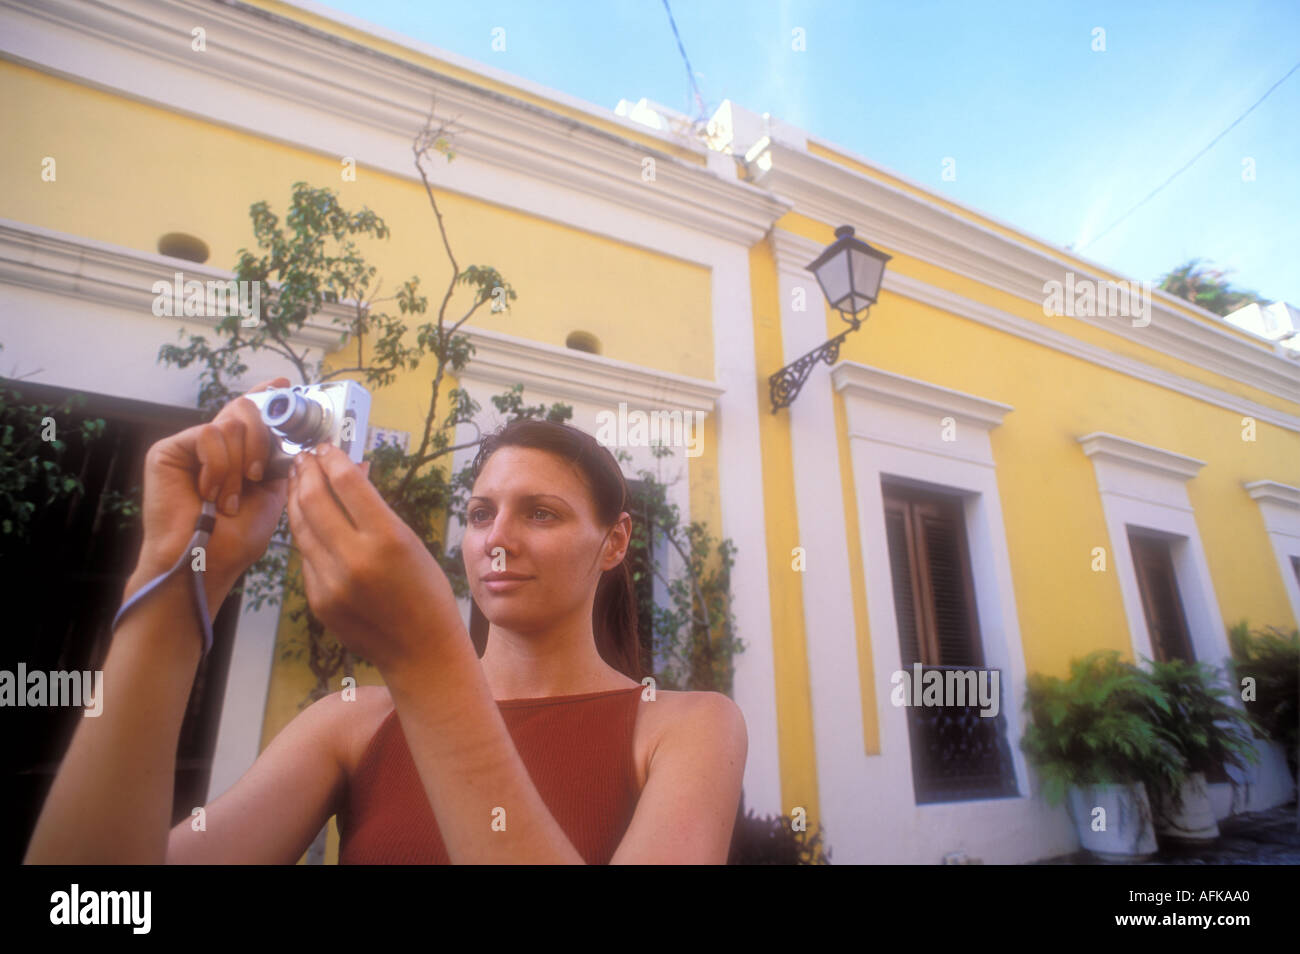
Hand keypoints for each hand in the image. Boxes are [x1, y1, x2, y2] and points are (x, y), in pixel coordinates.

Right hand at [133, 377, 291, 594]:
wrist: (205, 561)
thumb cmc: (236, 537)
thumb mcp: (276, 494)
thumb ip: (290, 463)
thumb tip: (333, 448)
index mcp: (241, 453)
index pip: (254, 412)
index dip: (268, 395)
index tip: (284, 385)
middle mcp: (216, 445)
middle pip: (246, 409)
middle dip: (262, 440)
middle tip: (258, 475)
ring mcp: (191, 446)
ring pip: (231, 423)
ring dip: (239, 465)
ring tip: (228, 498)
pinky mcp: (168, 450)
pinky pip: (209, 434)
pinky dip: (219, 466)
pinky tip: (210, 493)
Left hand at [286, 442, 463, 674]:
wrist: (421, 650)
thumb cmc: (426, 592)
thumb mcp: (411, 542)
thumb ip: (377, 510)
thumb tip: (351, 472)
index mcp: (387, 539)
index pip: (347, 483)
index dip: (332, 458)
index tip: (326, 447)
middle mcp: (355, 559)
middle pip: (314, 500)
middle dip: (306, 472)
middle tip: (304, 458)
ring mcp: (331, 583)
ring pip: (301, 528)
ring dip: (297, 498)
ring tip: (298, 480)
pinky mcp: (318, 601)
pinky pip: (306, 557)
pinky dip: (306, 534)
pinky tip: (308, 520)